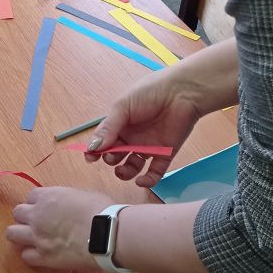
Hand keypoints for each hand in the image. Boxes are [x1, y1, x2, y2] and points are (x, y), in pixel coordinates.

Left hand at [6, 187, 110, 269]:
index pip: (30, 196)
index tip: (46, 208)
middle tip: (38, 223)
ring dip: (20, 234)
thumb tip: (66, 204)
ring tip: (33, 238)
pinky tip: (42, 254)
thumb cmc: (101, 211)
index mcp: (48, 197)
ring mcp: (38, 237)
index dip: (38, 202)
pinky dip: (31, 255)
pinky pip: (25, 256)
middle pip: (17, 213)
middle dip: (26, 217)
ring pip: (12, 234)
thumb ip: (67, 199)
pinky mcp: (44, 257)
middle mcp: (37, 216)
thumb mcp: (83, 195)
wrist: (107, 235)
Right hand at [85, 70, 203, 184]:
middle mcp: (133, 137)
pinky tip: (141, 181)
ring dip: (125, 173)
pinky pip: (154, 173)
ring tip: (122, 171)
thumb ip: (108, 128)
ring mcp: (148, 147)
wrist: (182, 92)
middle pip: (116, 155)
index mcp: (120, 124)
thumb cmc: (150, 92)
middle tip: (111, 157)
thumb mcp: (123, 107)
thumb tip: (92, 148)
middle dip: (110, 159)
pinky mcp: (165, 154)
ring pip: (132, 167)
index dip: (95, 151)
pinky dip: (147, 181)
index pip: (104, 141)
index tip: (90, 158)